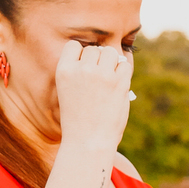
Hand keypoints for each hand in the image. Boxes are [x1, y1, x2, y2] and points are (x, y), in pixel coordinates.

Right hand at [54, 39, 133, 154]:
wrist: (88, 141)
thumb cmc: (78, 120)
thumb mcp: (68, 91)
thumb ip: (79, 72)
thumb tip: (101, 54)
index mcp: (64, 71)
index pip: (74, 45)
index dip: (81, 54)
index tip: (84, 68)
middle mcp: (82, 69)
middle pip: (94, 49)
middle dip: (98, 60)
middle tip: (99, 79)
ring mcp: (102, 75)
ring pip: (110, 52)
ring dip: (112, 62)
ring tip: (110, 79)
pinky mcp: (119, 83)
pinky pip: (125, 65)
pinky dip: (123, 72)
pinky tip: (120, 83)